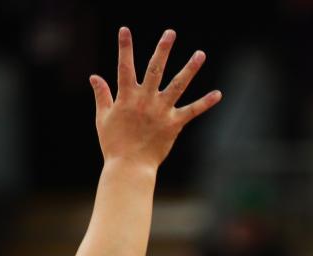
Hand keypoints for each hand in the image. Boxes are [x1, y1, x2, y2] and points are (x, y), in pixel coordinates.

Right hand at [90, 28, 220, 168]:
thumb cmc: (114, 144)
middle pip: (155, 69)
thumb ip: (102, 96)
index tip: (125, 30)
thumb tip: (94, 77)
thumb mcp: (103, 118)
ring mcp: (161, 111)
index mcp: (126, 97)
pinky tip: (218, 94)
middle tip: (170, 33)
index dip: (124, 47)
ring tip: (200, 53)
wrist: (129, 167)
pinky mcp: (173, 124)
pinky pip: (192, 111)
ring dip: (190, 68)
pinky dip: (205, 103)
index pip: (124, 67)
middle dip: (162, 49)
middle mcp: (145, 100)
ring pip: (177, 85)